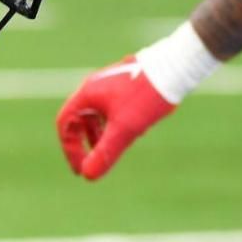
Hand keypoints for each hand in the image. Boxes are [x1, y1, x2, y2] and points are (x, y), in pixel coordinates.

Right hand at [55, 56, 175, 180]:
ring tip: (110, 149)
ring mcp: (110, 83)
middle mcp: (94, 87)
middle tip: (91, 163)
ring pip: (95, 114)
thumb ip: (105, 152)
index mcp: (87, 95)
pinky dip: (113, 124)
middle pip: (78, 119)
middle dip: (83, 144)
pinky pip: (110, 107)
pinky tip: (131, 130)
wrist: (176, 66)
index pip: (65, 124)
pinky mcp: (126, 83)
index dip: (70, 149)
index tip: (80, 168)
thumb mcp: (125, 128)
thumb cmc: (147, 95)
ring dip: (98, 135)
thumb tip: (88, 176)